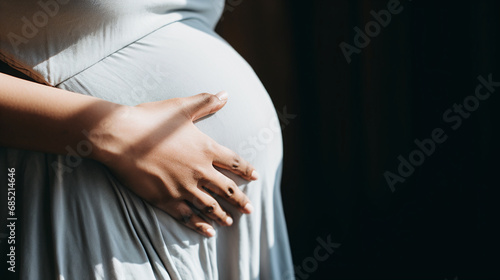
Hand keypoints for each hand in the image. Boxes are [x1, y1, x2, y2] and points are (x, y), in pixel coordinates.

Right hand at [92, 92, 257, 236]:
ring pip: (209, 205)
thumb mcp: (182, 108)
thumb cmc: (151, 119)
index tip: (256, 177)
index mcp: (205, 149)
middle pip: (227, 189)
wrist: (121, 136)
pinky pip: (187, 215)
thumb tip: (226, 94)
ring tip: (230, 222)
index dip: (246, 169)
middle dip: (240, 200)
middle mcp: (199, 170)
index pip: (234, 162)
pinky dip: (199, 225)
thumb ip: (206, 102)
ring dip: (222, 214)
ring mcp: (183, 187)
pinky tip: (208, 232)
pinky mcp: (165, 199)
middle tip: (250, 209)